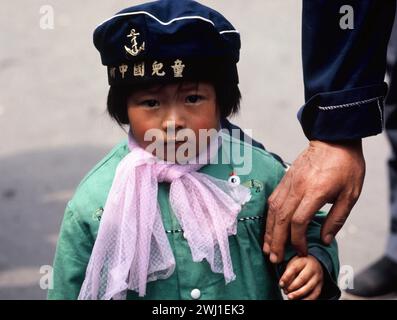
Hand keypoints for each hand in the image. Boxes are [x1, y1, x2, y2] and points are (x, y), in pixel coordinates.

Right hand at [263, 139, 364, 262]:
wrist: (333, 139)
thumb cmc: (346, 166)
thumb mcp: (351, 194)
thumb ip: (337, 219)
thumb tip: (324, 240)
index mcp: (315, 192)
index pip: (299, 222)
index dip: (297, 240)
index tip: (302, 251)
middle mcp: (297, 188)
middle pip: (280, 219)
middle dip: (276, 241)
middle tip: (274, 258)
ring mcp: (288, 183)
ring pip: (272, 211)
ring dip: (268, 231)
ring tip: (267, 247)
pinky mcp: (284, 180)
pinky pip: (272, 201)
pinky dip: (268, 217)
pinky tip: (268, 227)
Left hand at [279, 255, 323, 299]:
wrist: (314, 264)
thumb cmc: (300, 265)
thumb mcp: (293, 264)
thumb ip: (288, 273)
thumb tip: (283, 285)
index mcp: (303, 261)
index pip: (294, 268)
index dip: (286, 277)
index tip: (281, 284)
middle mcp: (312, 268)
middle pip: (302, 279)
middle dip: (292, 286)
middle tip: (285, 291)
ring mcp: (317, 277)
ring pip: (308, 287)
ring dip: (298, 294)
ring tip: (290, 297)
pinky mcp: (320, 285)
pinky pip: (314, 294)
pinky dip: (306, 299)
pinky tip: (299, 300)